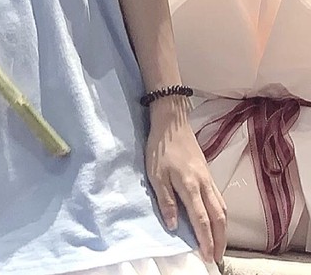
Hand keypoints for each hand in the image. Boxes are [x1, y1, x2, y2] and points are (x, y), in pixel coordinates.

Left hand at [145, 97, 226, 264]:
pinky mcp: (207, 172)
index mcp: (190, 186)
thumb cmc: (160, 147)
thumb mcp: (156, 175)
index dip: (206, 241)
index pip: (202, 220)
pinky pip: (219, 198)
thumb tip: (174, 226)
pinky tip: (216, 217)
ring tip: (219, 242)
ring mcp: (208, 177)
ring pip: (222, 207)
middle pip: (219, 217)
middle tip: (218, 257)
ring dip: (223, 228)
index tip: (208, 257)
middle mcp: (204, 184)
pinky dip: (221, 213)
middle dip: (220, 240)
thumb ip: (166, 201)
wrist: (172, 122)